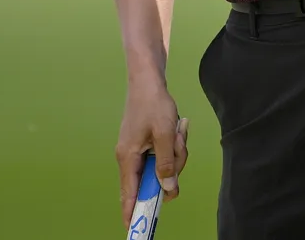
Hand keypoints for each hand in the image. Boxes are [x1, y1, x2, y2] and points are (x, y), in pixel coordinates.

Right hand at [115, 78, 188, 225]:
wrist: (147, 80)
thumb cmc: (153, 103)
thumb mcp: (164, 134)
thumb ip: (166, 163)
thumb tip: (168, 188)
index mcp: (128, 157)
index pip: (129, 193)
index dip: (133, 212)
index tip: (134, 229)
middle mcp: (129, 157)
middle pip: (154, 178)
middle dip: (172, 164)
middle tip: (176, 141)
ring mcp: (137, 150)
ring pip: (163, 165)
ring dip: (176, 149)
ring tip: (177, 127)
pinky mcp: (146, 143)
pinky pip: (163, 153)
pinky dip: (173, 143)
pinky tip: (177, 126)